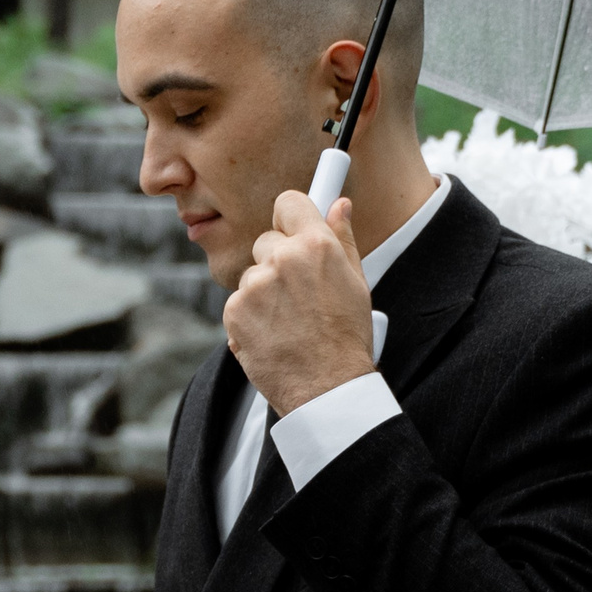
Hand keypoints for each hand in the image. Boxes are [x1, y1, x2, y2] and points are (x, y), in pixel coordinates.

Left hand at [224, 189, 373, 414]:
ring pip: (251, 275)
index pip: (288, 203)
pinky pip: (238, 303)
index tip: (293, 229)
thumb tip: (339, 205)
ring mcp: (255, 285)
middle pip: (266, 241)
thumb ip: (342, 239)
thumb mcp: (356, 284)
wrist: (326, 389)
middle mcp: (282, 258)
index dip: (292, 217)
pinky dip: (250, 317)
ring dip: (264, 293)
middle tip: (299, 294)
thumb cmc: (346, 339)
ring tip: (289, 322)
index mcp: (315, 245)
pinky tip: (273, 335)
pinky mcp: (235, 311)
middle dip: (278, 261)